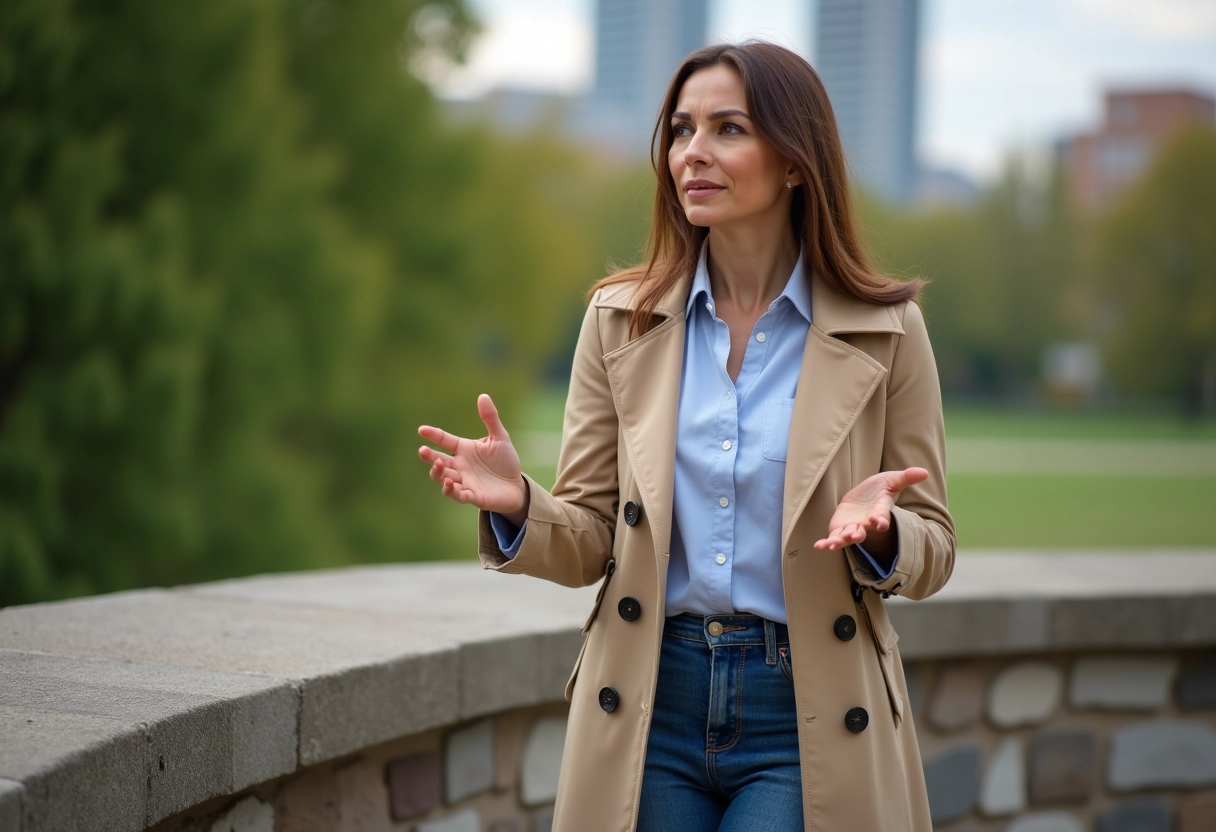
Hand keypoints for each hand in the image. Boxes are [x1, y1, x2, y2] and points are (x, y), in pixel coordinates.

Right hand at [417, 394, 527, 520]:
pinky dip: (451, 490)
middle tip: (422, 451)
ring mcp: (463, 481)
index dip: (433, 435)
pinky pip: (456, 494)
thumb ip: (491, 418)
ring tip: (440, 464)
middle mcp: (459, 465)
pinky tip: (449, 483)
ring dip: (438, 472)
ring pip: (442, 477)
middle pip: (438, 460)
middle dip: (429, 457)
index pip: (444, 440)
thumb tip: (483, 395)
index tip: (421, 430)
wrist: (515, 486)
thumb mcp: (500, 438)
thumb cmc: (505, 462)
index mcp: (464, 449)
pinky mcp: (471, 496)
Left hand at [813, 467, 927, 550]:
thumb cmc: (880, 489)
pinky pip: (833, 538)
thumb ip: (905, 478)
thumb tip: (925, 472)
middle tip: (856, 535)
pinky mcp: (839, 528)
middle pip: (863, 531)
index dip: (881, 520)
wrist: (864, 497)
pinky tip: (819, 546)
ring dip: (841, 541)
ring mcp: (852, 528)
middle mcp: (866, 524)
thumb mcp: (892, 480)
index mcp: (879, 512)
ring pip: (846, 537)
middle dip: (858, 534)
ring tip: (834, 544)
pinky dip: (826, 543)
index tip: (879, 523)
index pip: (881, 518)